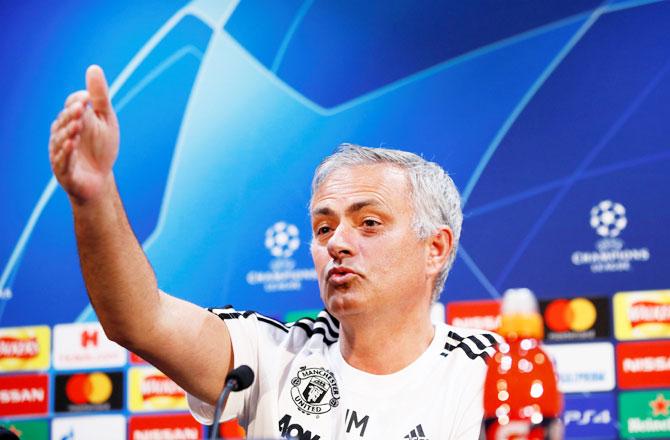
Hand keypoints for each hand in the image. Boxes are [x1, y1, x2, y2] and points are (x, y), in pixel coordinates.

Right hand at [49, 65, 119, 202]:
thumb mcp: (105, 120)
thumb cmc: (101, 147)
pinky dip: (66, 152)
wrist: (100, 179)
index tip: (88, 97)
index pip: (71, 107)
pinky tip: (71, 144)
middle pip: (64, 122)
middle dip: (72, 116)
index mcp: (71, 121)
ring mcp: (61, 153)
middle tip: (81, 108)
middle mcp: (62, 135)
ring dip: (69, 132)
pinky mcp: (64, 170)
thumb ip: (99, 97)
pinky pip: (63, 161)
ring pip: (61, 140)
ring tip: (77, 126)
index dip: (78, 102)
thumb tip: (94, 67)